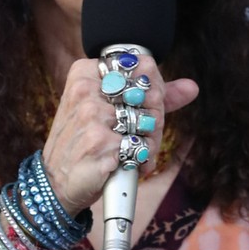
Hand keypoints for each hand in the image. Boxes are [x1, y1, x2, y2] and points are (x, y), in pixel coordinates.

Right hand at [41, 58, 197, 217]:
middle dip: (155, 117)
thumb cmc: (84, 142)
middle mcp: (86, 89)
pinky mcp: (100, 142)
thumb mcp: (109, 111)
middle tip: (144, 134)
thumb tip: (191, 87)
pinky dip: (144, 159)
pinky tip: (132, 164)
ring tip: (138, 151)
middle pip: (149, 92)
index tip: (148, 106)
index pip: (142, 66)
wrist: (57, 182)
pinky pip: (141, 146)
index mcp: (86, 73)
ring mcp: (92, 115)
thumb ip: (152, 96)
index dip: (155, 88)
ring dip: (151, 141)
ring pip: (148, 121)